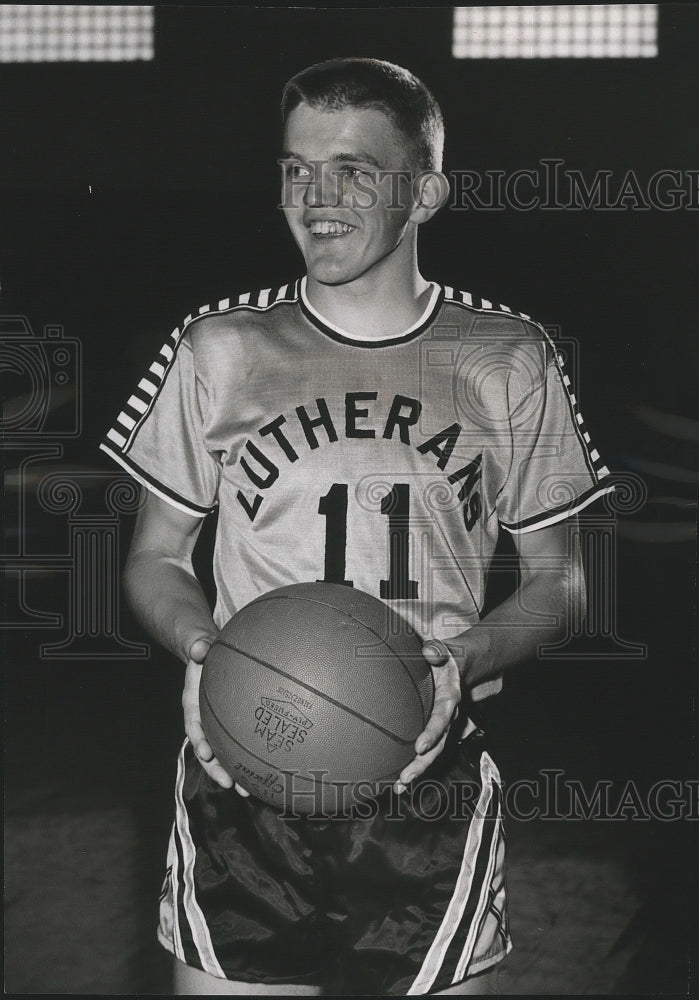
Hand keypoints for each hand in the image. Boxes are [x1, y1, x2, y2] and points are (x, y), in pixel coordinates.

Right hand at [182, 636, 249, 796]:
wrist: (209, 654)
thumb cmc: (204, 652)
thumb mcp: (198, 646)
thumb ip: (196, 646)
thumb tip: (198, 648)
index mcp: (192, 702)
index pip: (193, 724)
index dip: (198, 740)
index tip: (206, 752)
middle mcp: (203, 719)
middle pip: (207, 748)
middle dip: (216, 768)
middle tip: (229, 783)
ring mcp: (217, 725)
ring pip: (223, 753)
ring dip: (233, 772)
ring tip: (248, 791)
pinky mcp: (232, 726)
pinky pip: (239, 744)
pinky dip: (249, 759)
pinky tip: (266, 772)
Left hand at [393, 640, 460, 794]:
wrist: (459, 666)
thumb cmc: (446, 657)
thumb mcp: (445, 650)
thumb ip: (437, 650)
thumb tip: (429, 650)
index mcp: (450, 698)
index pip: (442, 718)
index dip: (433, 733)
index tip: (419, 746)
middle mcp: (447, 716)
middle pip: (439, 744)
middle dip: (423, 763)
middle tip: (406, 777)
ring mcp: (441, 726)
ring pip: (432, 752)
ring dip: (417, 769)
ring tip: (400, 785)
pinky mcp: (432, 730)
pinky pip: (424, 748)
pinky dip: (412, 763)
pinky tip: (397, 778)